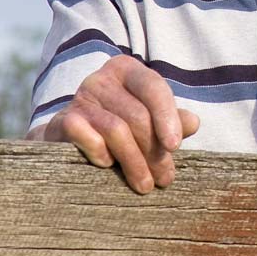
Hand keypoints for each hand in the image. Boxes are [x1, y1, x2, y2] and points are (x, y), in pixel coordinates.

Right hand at [44, 55, 201, 192]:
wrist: (70, 138)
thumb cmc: (121, 126)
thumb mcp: (150, 120)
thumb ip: (172, 121)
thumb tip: (193, 123)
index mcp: (127, 70)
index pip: (153, 87)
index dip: (167, 116)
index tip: (175, 146)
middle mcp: (102, 79)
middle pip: (137, 115)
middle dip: (154, 152)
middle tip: (164, 179)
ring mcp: (80, 98)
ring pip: (117, 130)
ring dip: (135, 163)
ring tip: (145, 185)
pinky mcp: (63, 121)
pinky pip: (90, 139)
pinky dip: (103, 155)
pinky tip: (109, 167)